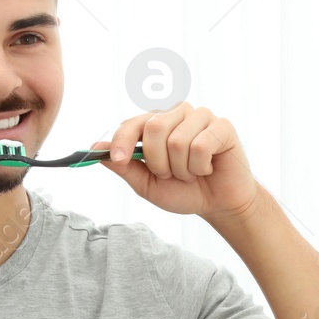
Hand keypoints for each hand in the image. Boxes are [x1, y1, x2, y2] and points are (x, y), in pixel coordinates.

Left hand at [96, 102, 260, 221]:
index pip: (132, 123)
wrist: (218, 204)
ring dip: (182, 168)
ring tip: (192, 173)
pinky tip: (208, 168)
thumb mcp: (147, 184)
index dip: (122, 140)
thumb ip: (124, 166)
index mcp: (156, 124)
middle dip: (159, 163)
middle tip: (172, 174)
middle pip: (154, 128)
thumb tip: (96, 148)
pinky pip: (201, 145)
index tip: (119, 160)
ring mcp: (201, 117)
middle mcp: (177, 113)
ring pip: (178, 140)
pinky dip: (201, 166)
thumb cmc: (183, 191)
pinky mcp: (222, 126)